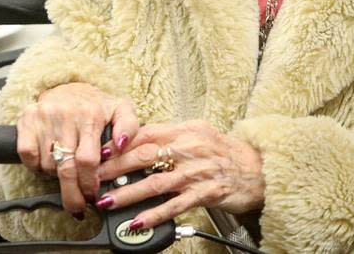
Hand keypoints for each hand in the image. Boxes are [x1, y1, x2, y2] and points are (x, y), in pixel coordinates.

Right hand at [16, 83, 140, 215]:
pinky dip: (36, 166)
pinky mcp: (27, 121)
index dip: (89, 182)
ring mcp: (44, 118)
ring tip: (67, 172)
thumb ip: (129, 127)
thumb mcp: (121, 110)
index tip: (92, 195)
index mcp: (91, 115)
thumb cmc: (96, 105)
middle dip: (72, 193)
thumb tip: (121, 145)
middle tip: (77, 206)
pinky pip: (28, 155)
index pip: (88, 160)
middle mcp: (66, 116)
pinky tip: (48, 163)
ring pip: (47, 165)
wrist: (69, 86)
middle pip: (66, 167)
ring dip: (56, 177)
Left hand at [94, 120, 265, 230]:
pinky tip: (138, 222)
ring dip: (128, 194)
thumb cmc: (226, 153)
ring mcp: (199, 172)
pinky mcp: (207, 193)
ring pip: (156, 183)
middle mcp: (192, 148)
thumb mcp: (200, 135)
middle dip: (115, 169)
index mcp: (188, 131)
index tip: (99, 152)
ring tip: (107, 202)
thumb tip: (137, 141)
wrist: (259, 169)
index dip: (120, 143)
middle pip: (146, 156)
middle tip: (94, 179)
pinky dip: (154, 215)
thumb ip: (172, 137)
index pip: (147, 133)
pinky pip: (175, 205)